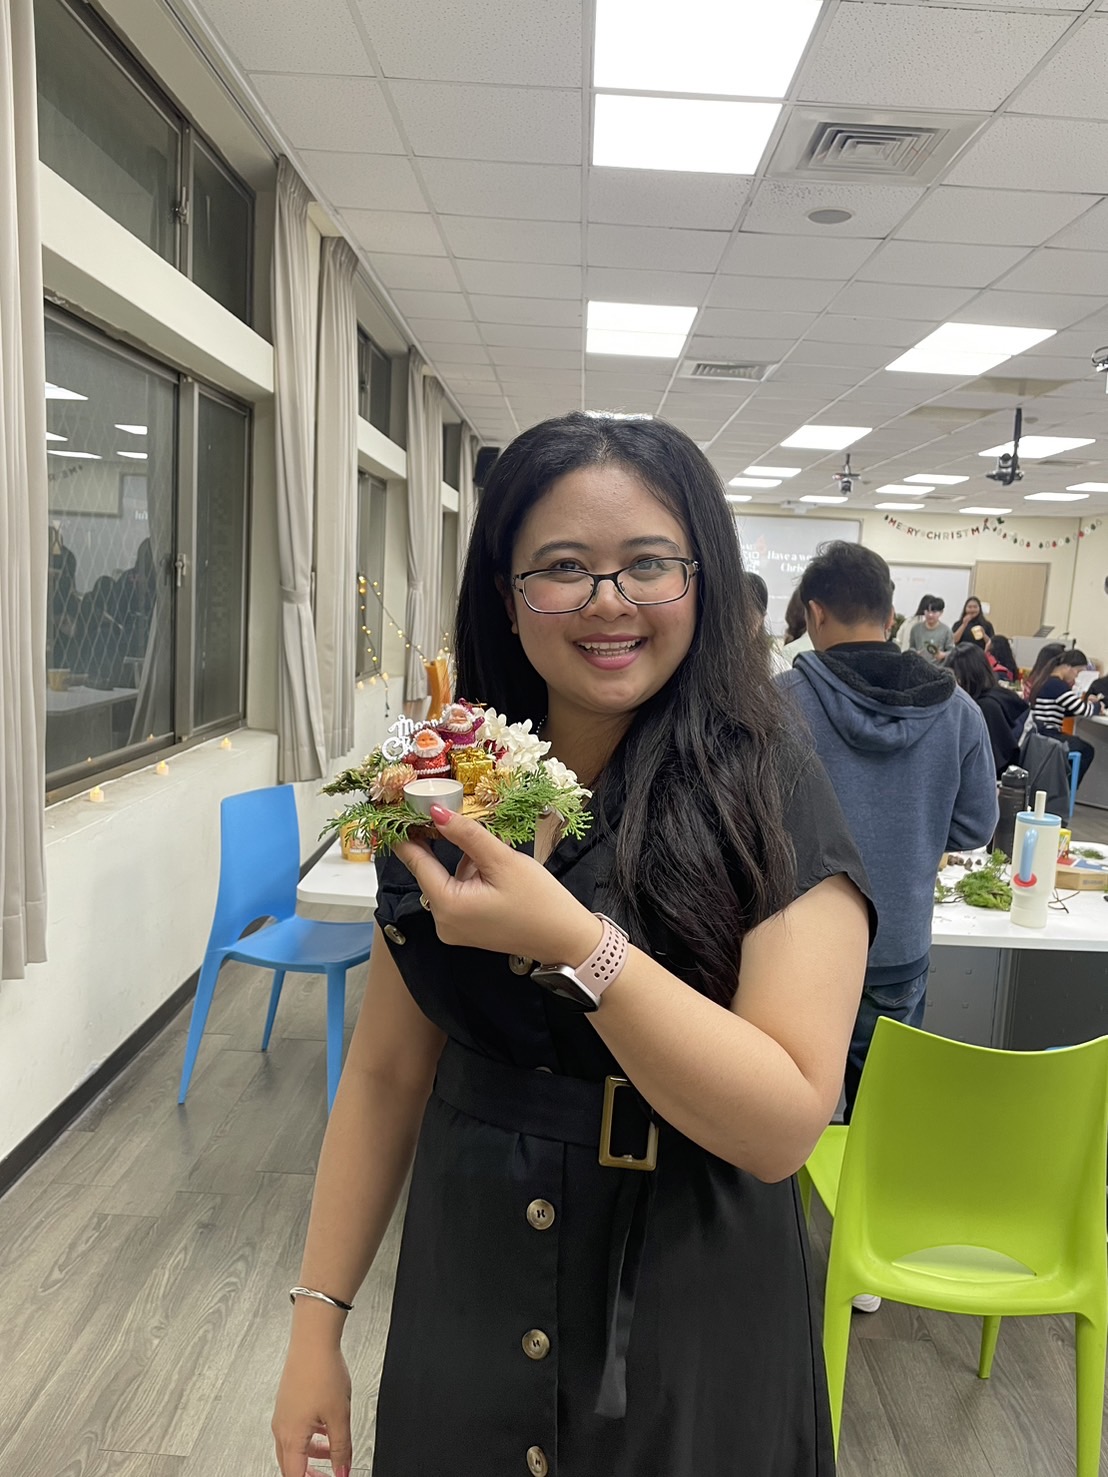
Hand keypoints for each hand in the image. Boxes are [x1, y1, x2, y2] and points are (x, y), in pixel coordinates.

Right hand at [272, 1338, 351, 1476]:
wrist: (313, 1341)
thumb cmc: (322, 1372)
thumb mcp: (339, 1415)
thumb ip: (341, 1448)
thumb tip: (342, 1471)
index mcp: (291, 1436)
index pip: (295, 1476)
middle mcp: (281, 1427)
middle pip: (290, 1465)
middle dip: (308, 1474)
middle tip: (325, 1476)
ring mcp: (282, 1414)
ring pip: (293, 1446)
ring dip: (311, 1455)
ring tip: (331, 1452)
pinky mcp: (287, 1402)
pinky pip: (295, 1429)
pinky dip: (309, 1437)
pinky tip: (325, 1428)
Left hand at [394, 807, 600, 964]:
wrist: (566, 938)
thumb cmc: (539, 900)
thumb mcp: (502, 860)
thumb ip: (466, 835)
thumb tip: (435, 812)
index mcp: (447, 906)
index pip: (416, 862)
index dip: (407, 834)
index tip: (402, 810)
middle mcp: (442, 922)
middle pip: (431, 872)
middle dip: (443, 846)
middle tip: (452, 816)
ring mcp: (453, 929)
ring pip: (447, 881)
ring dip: (463, 862)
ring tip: (494, 855)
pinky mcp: (466, 930)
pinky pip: (458, 894)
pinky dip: (470, 877)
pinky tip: (495, 872)